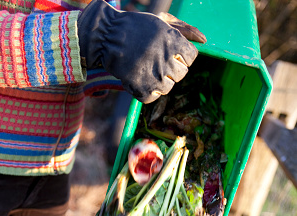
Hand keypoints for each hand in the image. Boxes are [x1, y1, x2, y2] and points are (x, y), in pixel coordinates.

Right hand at [77, 0, 205, 102]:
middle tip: (156, 60)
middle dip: (171, 67)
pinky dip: (148, 91)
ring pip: (169, 87)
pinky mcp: (143, 90)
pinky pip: (154, 97)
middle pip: (181, 73)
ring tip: (147, 68)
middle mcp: (167, 60)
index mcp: (174, 42)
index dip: (181, 55)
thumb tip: (205, 40)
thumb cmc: (136, 27)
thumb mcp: (162, 21)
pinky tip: (140, 78)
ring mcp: (155, 77)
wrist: (107, 37)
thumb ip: (185, 30)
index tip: (170, 51)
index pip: (191, 57)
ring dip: (160, 80)